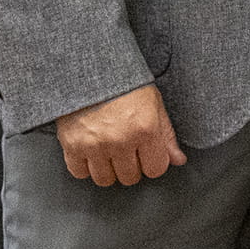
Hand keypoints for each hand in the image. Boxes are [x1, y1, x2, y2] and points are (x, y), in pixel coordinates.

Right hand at [54, 83, 185, 184]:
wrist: (90, 69)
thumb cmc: (124, 84)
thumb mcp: (154, 104)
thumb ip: (167, 135)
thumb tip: (178, 160)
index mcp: (146, 129)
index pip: (155, 169)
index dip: (153, 163)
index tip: (148, 155)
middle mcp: (121, 140)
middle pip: (130, 177)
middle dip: (131, 167)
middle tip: (127, 152)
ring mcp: (95, 144)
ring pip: (105, 179)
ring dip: (109, 170)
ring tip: (110, 153)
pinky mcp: (72, 145)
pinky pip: (79, 172)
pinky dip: (85, 167)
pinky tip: (91, 153)